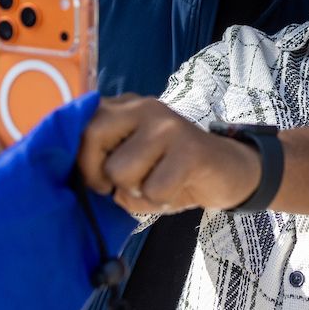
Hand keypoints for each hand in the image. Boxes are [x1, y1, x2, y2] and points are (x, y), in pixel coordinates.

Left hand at [77, 95, 260, 214]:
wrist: (228, 171)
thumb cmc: (172, 170)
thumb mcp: (132, 160)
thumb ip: (104, 160)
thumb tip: (85, 179)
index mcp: (126, 107)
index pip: (80, 123)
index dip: (81, 159)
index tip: (97, 179)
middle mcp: (144, 107)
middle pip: (93, 136)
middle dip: (98, 173)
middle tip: (115, 187)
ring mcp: (168, 125)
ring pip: (120, 170)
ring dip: (134, 191)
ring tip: (155, 185)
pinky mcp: (190, 149)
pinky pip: (153, 189)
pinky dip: (159, 202)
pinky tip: (175, 190)